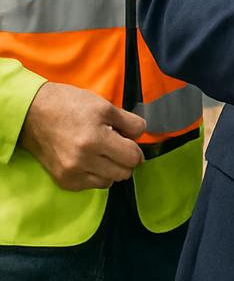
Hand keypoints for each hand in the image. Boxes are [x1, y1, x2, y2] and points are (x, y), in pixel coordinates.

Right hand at [17, 82, 145, 190]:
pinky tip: (91, 160)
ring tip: (104, 152)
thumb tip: (141, 135)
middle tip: (119, 147)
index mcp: (95, 139)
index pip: (131, 157)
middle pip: (123, 173)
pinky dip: (97, 175)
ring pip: (109, 182)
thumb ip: (129, 122)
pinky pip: (91, 185)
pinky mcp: (63, 181)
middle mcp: (82, 161)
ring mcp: (71, 174)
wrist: (34, 114)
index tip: (131, 142)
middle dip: (126, 160)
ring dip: (112, 169)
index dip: (136, 149)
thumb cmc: (71, 105)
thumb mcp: (105, 106)